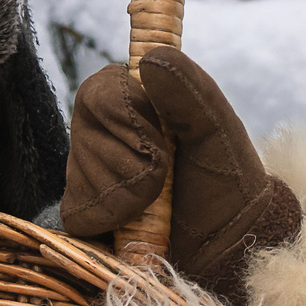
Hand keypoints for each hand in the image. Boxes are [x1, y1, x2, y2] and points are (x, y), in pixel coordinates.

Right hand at [62, 47, 301, 301]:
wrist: (228, 247)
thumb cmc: (226, 183)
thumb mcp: (218, 132)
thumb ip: (190, 91)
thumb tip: (152, 58)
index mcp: (136, 103)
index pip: (98, 91)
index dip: (125, 114)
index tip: (162, 138)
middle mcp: (105, 133)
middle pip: (85, 132)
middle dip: (133, 159)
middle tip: (167, 175)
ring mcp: (91, 174)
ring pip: (82, 172)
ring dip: (128, 192)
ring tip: (157, 203)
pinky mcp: (85, 214)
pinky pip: (77, 208)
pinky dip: (112, 216)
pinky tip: (135, 221)